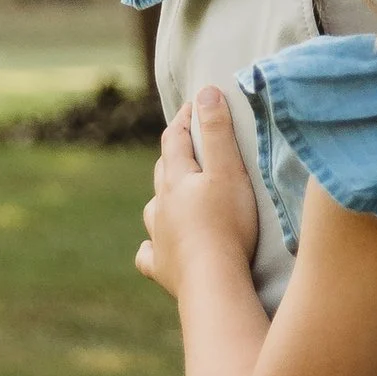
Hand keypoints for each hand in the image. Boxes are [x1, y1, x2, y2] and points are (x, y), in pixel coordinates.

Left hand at [136, 86, 260, 298]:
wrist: (213, 284)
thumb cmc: (227, 224)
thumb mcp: (228, 170)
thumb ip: (217, 131)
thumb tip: (205, 91)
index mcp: (176, 179)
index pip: (174, 139)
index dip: (184, 118)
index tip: (195, 104)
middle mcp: (161, 206)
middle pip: (163, 171)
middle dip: (173, 153)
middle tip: (187, 143)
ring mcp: (159, 238)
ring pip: (154, 209)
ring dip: (162, 198)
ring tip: (172, 195)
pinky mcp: (162, 269)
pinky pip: (148, 254)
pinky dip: (151, 246)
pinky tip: (155, 247)